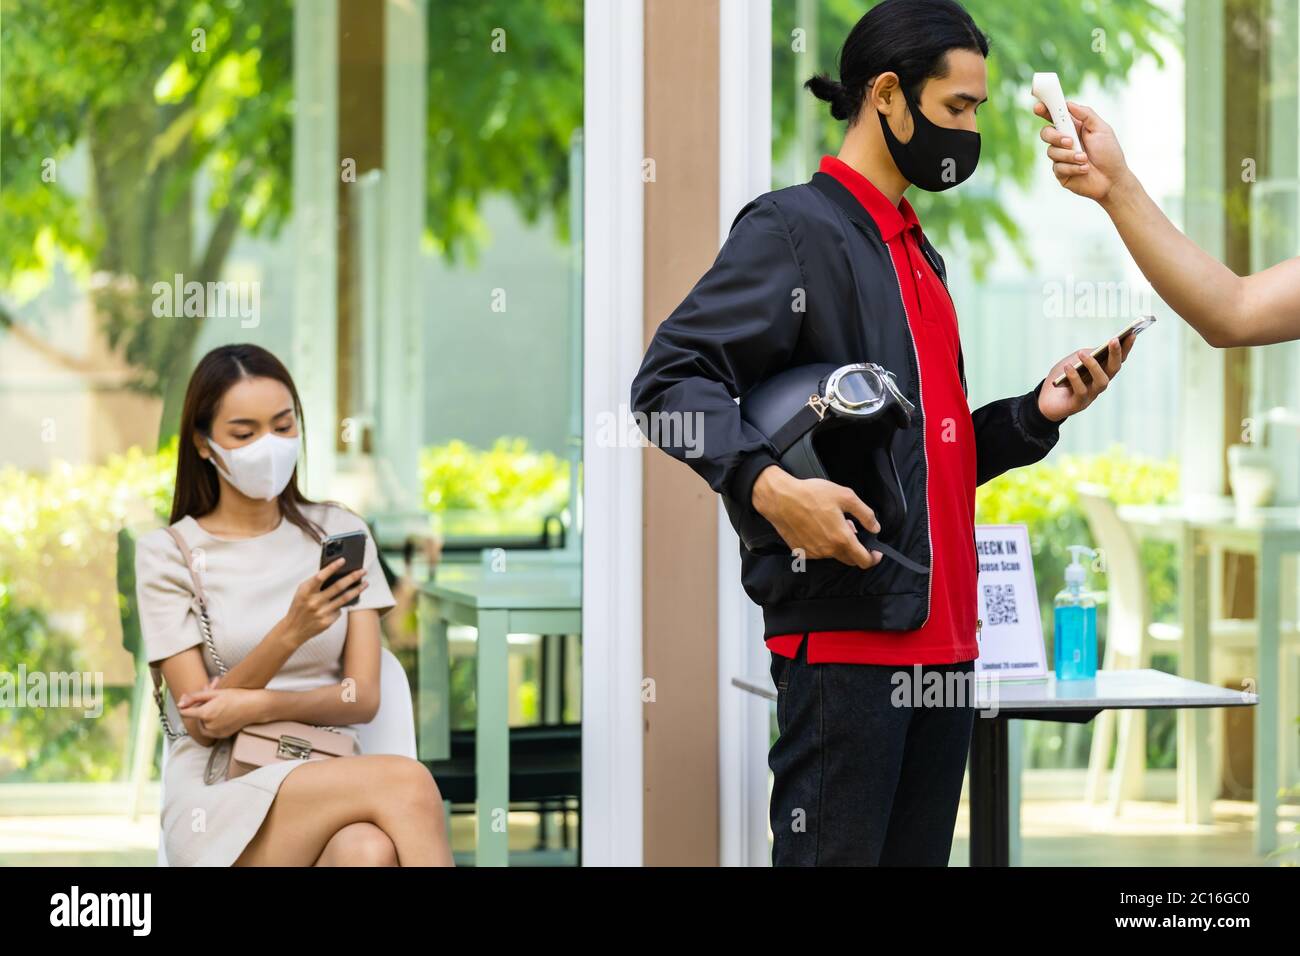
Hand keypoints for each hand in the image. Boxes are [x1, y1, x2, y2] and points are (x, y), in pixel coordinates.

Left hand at [177, 687, 267, 738]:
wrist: (254, 707)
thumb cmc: (236, 697)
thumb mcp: (214, 693)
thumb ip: (194, 698)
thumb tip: (179, 704)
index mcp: (205, 714)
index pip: (185, 713)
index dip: (187, 705)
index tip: (191, 701)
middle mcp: (208, 726)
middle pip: (196, 717)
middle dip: (201, 707)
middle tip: (213, 697)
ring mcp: (215, 732)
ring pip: (203, 724)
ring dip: (207, 715)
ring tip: (218, 705)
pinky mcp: (221, 735)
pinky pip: (211, 729)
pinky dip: (213, 722)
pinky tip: (223, 713)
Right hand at [281, 558, 368, 645]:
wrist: (293, 630)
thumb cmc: (300, 606)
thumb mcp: (302, 592)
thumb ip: (316, 583)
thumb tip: (337, 572)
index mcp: (305, 591)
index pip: (320, 576)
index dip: (332, 567)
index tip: (343, 560)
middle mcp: (314, 602)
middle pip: (338, 586)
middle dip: (353, 577)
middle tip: (363, 571)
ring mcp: (321, 612)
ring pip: (345, 598)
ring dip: (357, 589)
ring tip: (366, 583)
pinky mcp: (327, 622)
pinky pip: (339, 610)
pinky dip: (341, 605)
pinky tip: (341, 603)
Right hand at [751, 466, 883, 569]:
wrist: (780, 499)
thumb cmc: (811, 495)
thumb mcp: (845, 496)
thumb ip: (865, 514)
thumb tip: (875, 527)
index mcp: (841, 539)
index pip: (864, 560)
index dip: (873, 558)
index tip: (875, 552)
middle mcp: (828, 551)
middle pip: (849, 560)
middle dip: (856, 549)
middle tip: (851, 529)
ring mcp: (814, 553)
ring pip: (833, 554)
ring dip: (837, 544)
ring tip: (830, 523)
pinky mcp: (801, 551)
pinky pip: (819, 552)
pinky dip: (823, 543)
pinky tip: (818, 527)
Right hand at [1034, 100, 1130, 204]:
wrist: (1113, 179)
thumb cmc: (1109, 153)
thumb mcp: (1102, 129)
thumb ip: (1086, 114)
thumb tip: (1068, 104)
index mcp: (1073, 128)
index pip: (1054, 116)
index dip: (1044, 110)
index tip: (1038, 107)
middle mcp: (1064, 142)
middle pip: (1046, 133)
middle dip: (1055, 136)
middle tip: (1070, 141)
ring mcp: (1060, 158)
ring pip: (1051, 152)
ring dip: (1070, 155)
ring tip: (1085, 159)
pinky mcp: (1060, 173)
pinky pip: (1058, 167)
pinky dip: (1073, 167)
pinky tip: (1085, 169)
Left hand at [1037, 335, 1134, 421]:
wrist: (1043, 400)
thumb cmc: (1061, 377)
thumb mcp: (1073, 360)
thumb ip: (1087, 354)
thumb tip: (1098, 350)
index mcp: (1102, 371)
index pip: (1118, 359)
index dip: (1126, 347)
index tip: (1132, 333)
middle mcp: (1100, 383)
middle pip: (1114, 369)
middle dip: (1116, 354)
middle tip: (1114, 340)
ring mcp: (1091, 394)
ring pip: (1101, 381)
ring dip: (1093, 365)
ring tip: (1082, 353)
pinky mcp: (1079, 404)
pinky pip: (1081, 390)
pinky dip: (1074, 377)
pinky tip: (1068, 367)